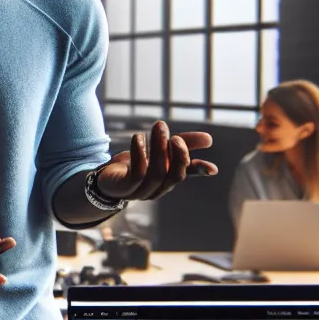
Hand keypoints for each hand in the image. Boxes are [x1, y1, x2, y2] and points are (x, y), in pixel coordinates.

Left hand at [92, 121, 217, 201]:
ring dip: (159, 149)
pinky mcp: (124, 188)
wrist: (105, 179)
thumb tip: (209, 139)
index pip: (185, 175)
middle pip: (174, 175)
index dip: (199, 170)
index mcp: (167, 180)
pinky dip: (139, 154)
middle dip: (178, 155)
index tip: (212, 168)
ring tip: (159, 128)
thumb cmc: (135, 164)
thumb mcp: (159, 150)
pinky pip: (136, 174)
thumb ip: (181, 143)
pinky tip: (138, 137)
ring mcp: (141, 191)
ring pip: (156, 173)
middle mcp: (157, 188)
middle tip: (175, 136)